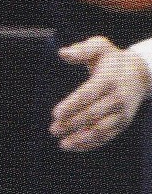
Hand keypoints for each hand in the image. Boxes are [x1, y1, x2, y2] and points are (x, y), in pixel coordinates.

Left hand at [49, 37, 151, 151]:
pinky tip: (75, 146)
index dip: (72, 105)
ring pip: (101, 129)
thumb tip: (62, 53)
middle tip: (53, 129)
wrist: (140, 73)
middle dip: (72, 124)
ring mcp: (122, 113)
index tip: (55, 113)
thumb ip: (82, 49)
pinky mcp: (123, 123)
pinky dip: (91, 144)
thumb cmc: (112, 59)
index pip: (88, 94)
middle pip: (92, 114)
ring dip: (81, 139)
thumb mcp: (100, 47)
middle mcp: (117, 98)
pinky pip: (107, 136)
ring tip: (63, 144)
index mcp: (109, 79)